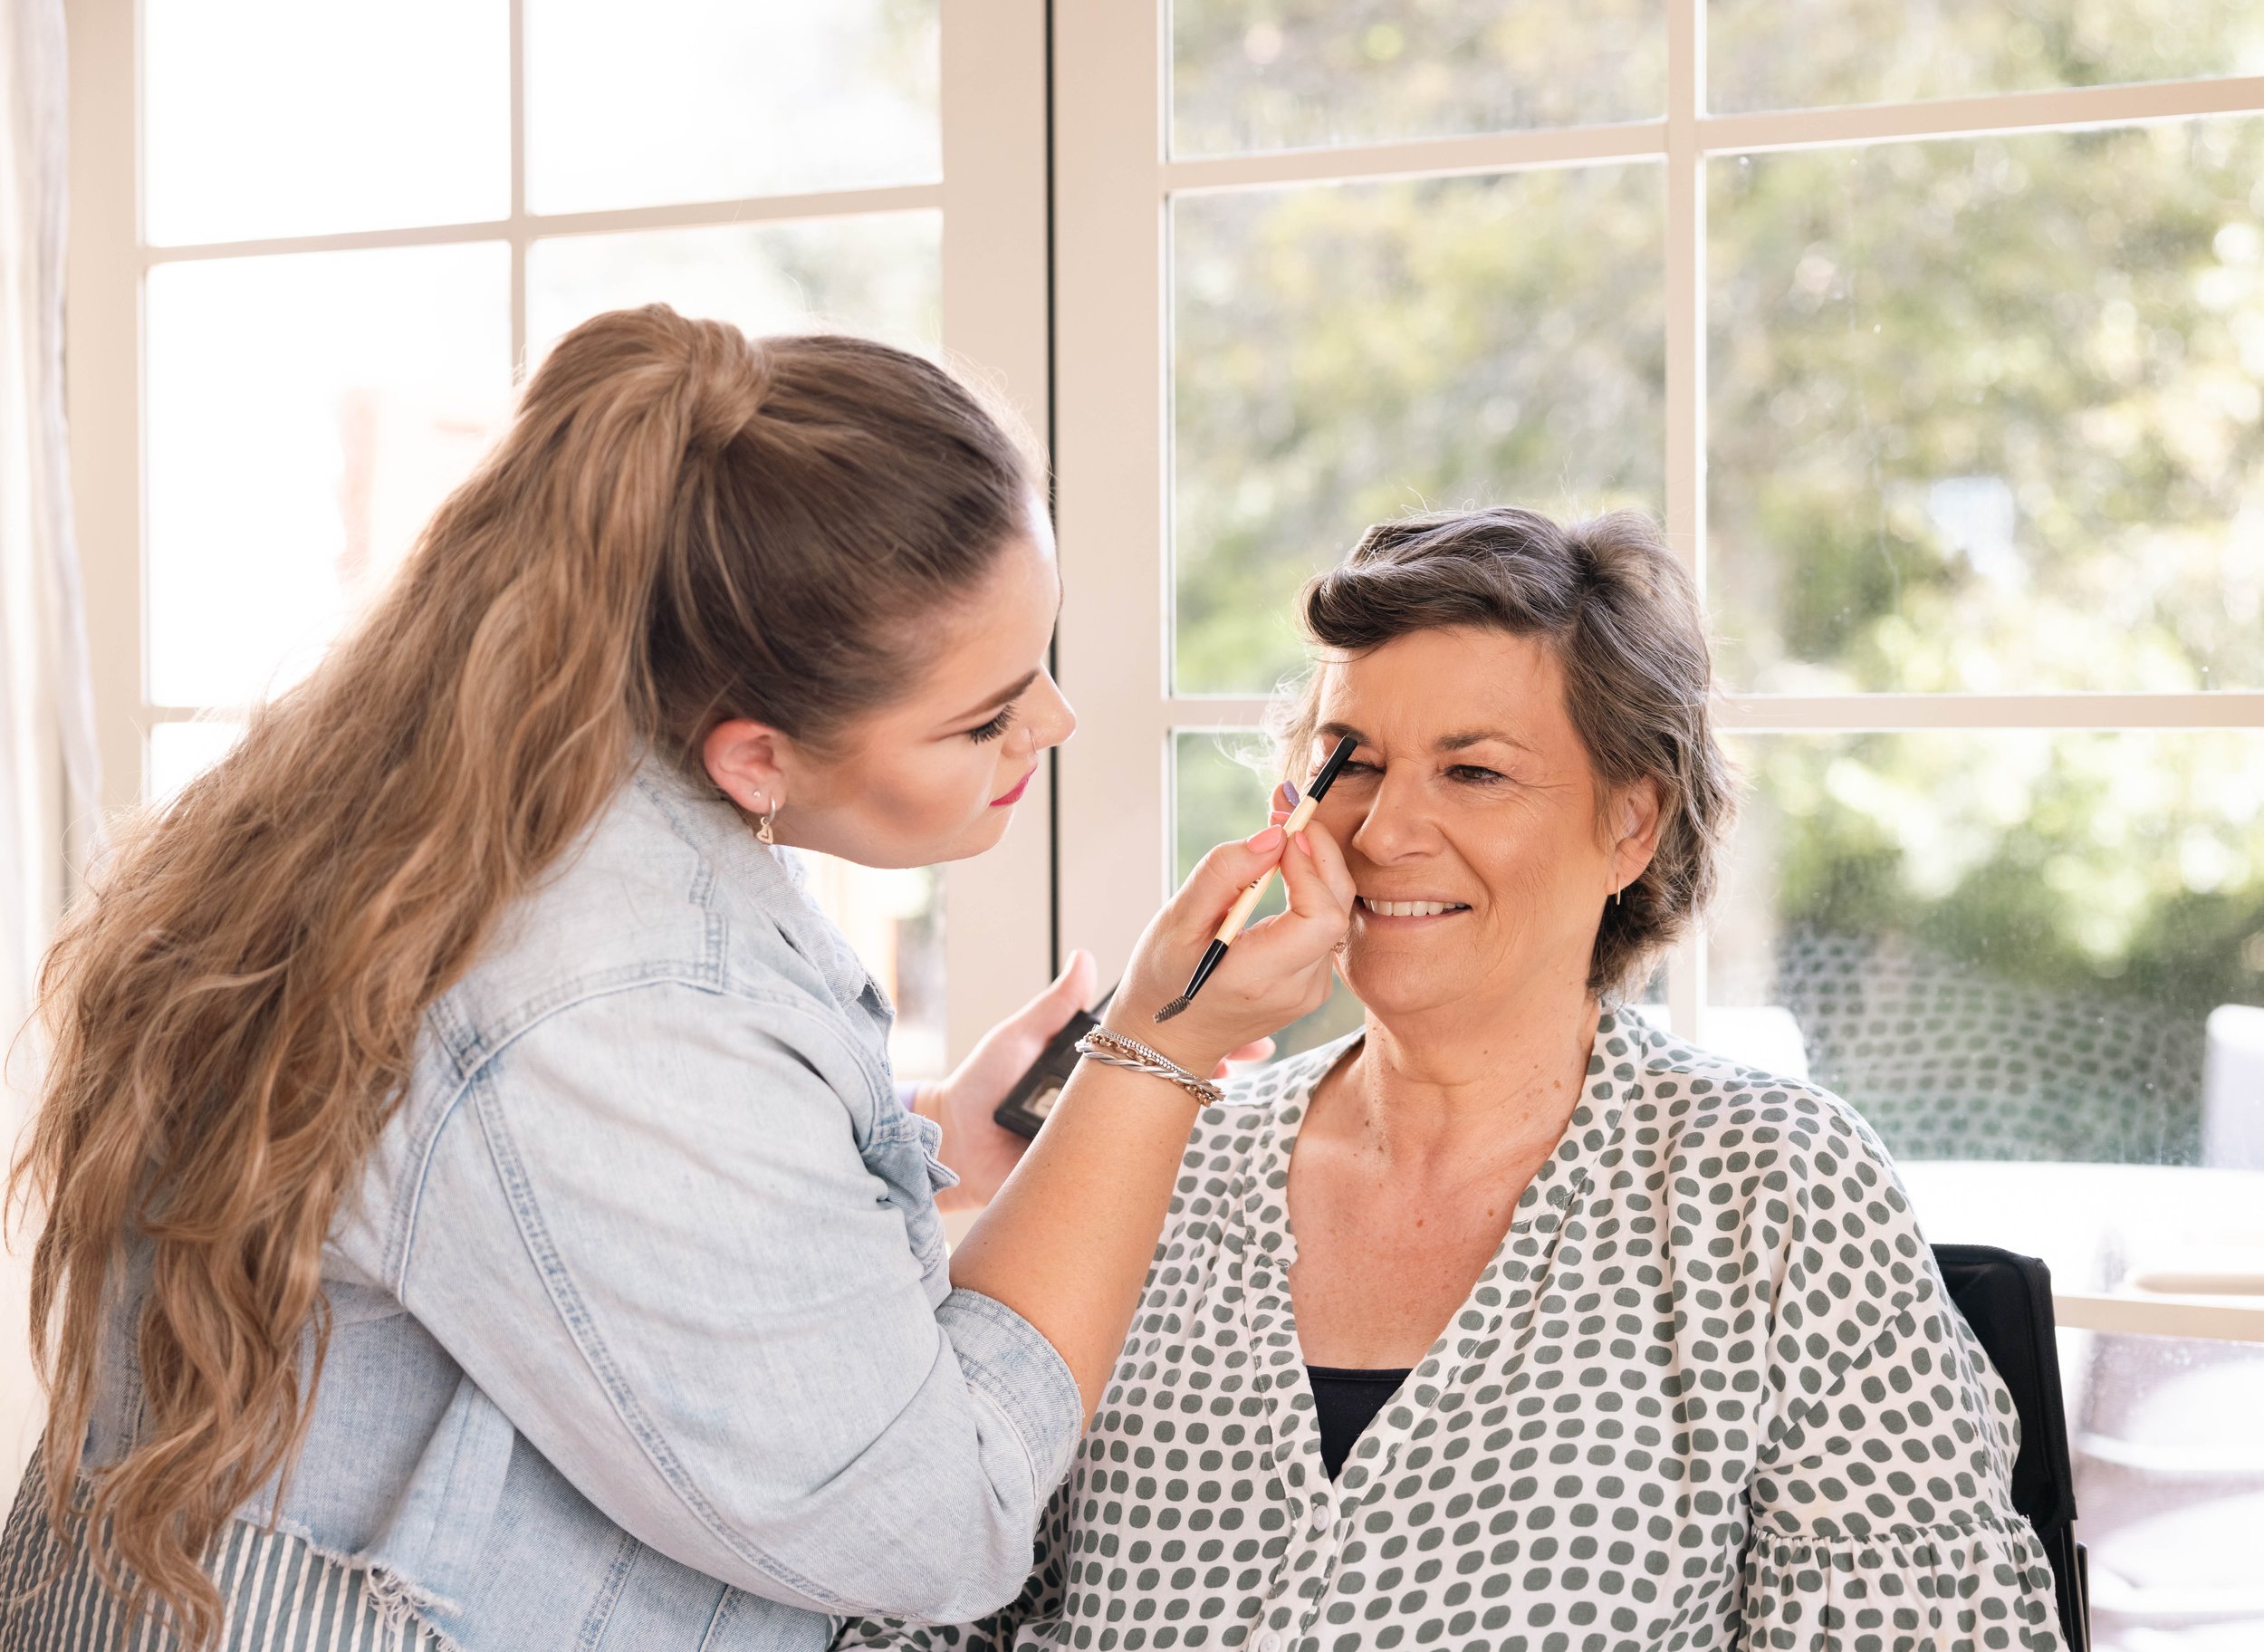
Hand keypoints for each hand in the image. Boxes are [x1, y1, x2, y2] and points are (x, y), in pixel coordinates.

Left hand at [916, 949, 1274, 1208]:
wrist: (950, 1142)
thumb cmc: (980, 1084)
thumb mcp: (1019, 1037)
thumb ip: (1055, 1005)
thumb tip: (1086, 959)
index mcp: (1096, 1062)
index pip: (1155, 1041)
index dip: (1193, 1027)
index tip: (1224, 1012)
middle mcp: (1108, 1093)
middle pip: (1171, 1073)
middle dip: (1217, 1057)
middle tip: (1258, 1044)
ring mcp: (1105, 1129)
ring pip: (1161, 1113)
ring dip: (1199, 1094)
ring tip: (1236, 1071)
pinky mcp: (1094, 1162)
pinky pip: (1132, 1155)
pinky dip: (1162, 1143)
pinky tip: (1191, 1124)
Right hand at [1108, 817, 1355, 1073]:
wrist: (1170, 1041)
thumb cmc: (1163, 982)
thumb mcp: (1176, 923)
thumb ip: (1223, 874)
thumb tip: (1272, 836)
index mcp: (1262, 978)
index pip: (1320, 915)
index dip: (1309, 863)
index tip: (1281, 828)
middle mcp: (1298, 989)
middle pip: (1338, 907)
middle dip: (1318, 851)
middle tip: (1286, 814)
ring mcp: (1311, 991)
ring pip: (1336, 912)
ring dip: (1315, 866)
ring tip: (1280, 835)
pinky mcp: (1313, 984)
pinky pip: (1325, 925)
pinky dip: (1311, 890)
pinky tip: (1282, 869)